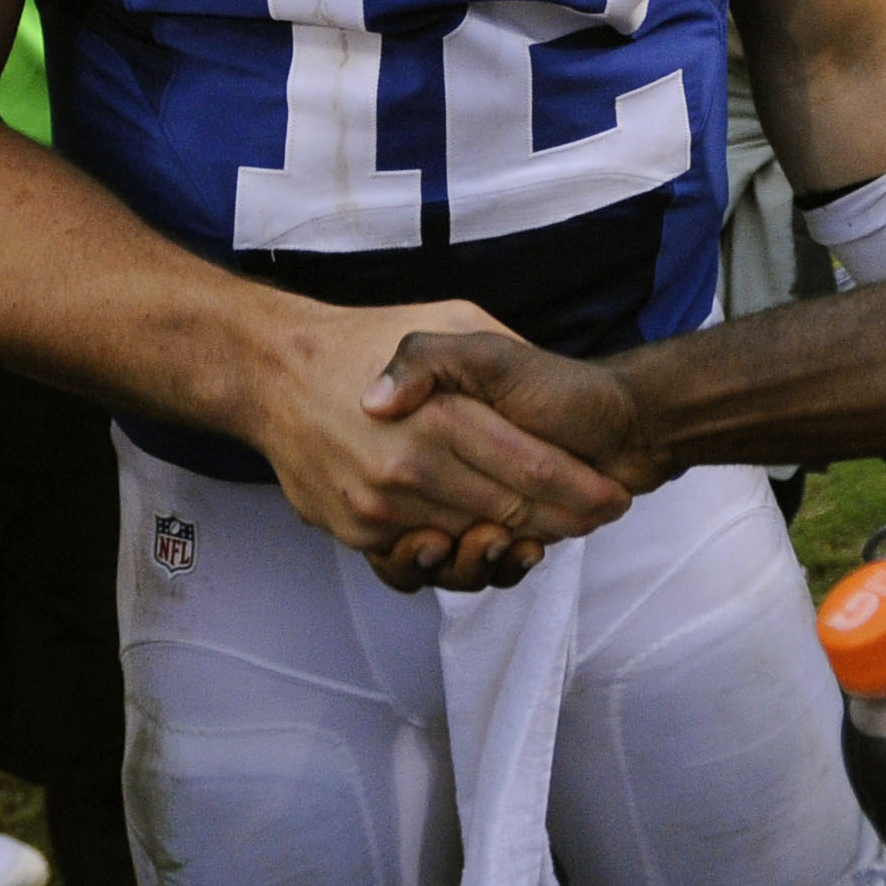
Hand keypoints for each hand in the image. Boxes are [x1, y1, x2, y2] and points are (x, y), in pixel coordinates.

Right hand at [253, 298, 630, 593]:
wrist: (273, 368)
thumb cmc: (366, 337)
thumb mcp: (447, 317)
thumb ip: (484, 356)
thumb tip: (493, 409)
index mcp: (439, 414)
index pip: (529, 469)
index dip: (578, 487)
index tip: (613, 496)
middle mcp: (406, 468)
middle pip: (505, 515)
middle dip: (559, 521)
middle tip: (593, 519)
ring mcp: (376, 506)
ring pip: (464, 552)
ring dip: (509, 550)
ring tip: (538, 536)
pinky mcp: (353, 531)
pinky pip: (413, 568)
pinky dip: (453, 561)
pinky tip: (481, 541)